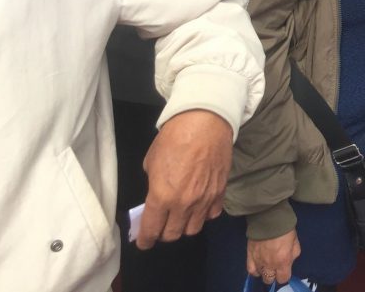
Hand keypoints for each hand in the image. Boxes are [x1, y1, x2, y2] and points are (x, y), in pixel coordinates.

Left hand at [136, 109, 232, 249]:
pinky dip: (204, 214)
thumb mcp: (151, 161)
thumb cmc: (174, 136)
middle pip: (172, 234)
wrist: (205, 122)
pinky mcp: (220, 192)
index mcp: (162, 196)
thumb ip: (153, 183)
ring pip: (193, 229)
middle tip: (161, 225)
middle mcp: (183, 204)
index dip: (145, 239)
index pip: (151, 229)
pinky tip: (200, 205)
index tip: (144, 241)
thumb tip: (157, 193)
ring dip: (184, 226)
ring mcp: (204, 199)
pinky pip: (212, 214)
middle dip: (163, 233)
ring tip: (181, 217)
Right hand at [247, 228, 300, 283]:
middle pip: (270, 279)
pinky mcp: (250, 255)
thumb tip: (288, 261)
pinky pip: (251, 270)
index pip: (283, 279)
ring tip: (267, 264)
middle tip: (276, 265)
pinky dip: (255, 269)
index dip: (284, 275)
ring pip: (261, 275)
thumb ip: (293, 254)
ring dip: (265, 271)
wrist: (269, 217)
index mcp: (283, 261)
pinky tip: (258, 265)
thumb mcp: (295, 241)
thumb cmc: (285, 228)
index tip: (284, 269)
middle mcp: (270, 264)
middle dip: (274, 274)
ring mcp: (259, 261)